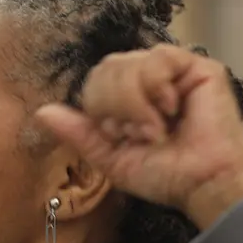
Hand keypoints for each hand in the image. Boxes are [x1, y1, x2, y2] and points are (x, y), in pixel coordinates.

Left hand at [36, 45, 242, 229]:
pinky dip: (157, 89)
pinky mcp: (197, 65)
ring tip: (157, 128)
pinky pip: (158, 58)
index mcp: (126, 95)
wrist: (201, 184)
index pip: (95, 80)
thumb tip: (41, 112)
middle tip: (140, 134)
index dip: (99, 107)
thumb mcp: (109, 156)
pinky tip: (172, 109)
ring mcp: (171, 69)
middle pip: (107, 68)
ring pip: (128, 63)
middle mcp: (146, 77)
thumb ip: (77, 132)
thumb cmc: (161, 173)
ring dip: (135, 103)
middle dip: (115, 106)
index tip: (120, 135)